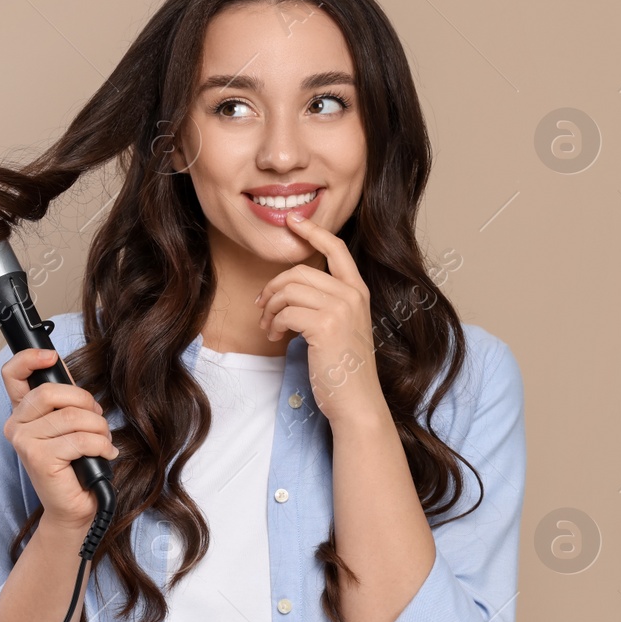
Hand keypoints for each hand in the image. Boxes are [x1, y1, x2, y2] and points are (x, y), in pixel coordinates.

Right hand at [1, 348, 118, 532]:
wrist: (74, 507)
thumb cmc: (75, 465)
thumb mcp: (69, 424)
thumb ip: (64, 398)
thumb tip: (65, 368)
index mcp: (22, 412)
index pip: (13, 374)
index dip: (30, 359)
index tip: (51, 357)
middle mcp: (16, 425)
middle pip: (52, 392)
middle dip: (86, 402)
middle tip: (97, 419)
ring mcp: (24, 442)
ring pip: (71, 417)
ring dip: (99, 428)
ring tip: (103, 440)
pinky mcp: (38, 458)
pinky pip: (79, 440)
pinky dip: (101, 445)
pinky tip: (105, 454)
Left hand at [254, 211, 390, 426]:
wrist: (355, 400)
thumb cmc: (343, 368)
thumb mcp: (341, 326)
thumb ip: (326, 302)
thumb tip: (289, 289)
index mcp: (358, 291)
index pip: (336, 248)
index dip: (312, 231)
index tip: (293, 221)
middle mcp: (353, 294)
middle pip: (300, 272)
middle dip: (273, 288)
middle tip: (261, 307)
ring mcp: (341, 308)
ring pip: (289, 290)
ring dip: (270, 308)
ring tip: (267, 327)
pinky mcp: (325, 325)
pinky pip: (286, 312)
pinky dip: (273, 323)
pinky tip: (274, 336)